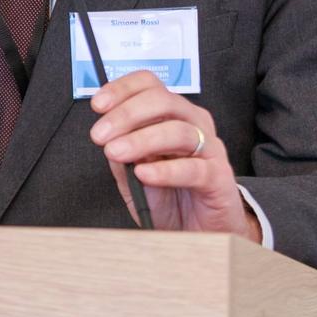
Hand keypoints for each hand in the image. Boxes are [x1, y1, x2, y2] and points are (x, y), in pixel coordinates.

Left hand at [90, 71, 261, 241]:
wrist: (198, 230)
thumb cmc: (169, 197)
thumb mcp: (133, 174)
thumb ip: (121, 152)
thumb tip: (104, 134)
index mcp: (172, 115)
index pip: (150, 85)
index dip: (123, 89)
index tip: (98, 105)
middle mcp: (193, 124)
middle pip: (163, 101)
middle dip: (126, 114)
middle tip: (100, 135)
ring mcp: (209, 150)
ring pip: (178, 131)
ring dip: (141, 140)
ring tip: (116, 153)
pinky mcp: (219, 178)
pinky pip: (194, 169)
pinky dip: (165, 170)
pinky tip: (144, 174)